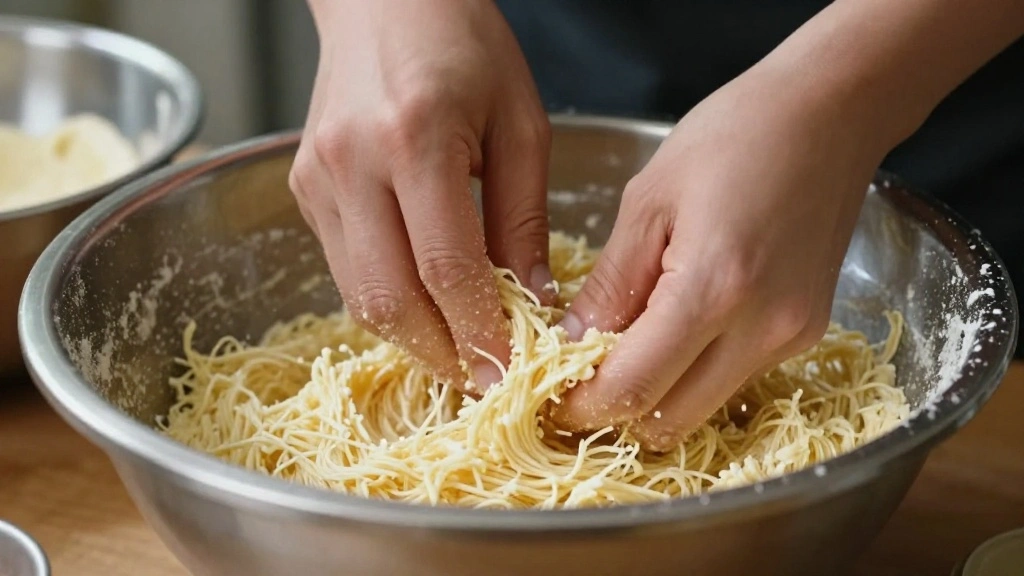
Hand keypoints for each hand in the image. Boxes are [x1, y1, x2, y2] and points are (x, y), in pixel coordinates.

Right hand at [290, 0, 551, 388]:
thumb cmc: (464, 46)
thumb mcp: (521, 125)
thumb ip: (525, 219)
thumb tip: (534, 302)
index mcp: (414, 138)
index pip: (445, 270)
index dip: (479, 334)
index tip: (509, 374)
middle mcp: (351, 163)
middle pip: (388, 299)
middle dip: (441, 354)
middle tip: (483, 379)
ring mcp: (317, 179)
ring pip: (358, 296)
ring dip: (412, 337)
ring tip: (460, 351)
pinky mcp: (304, 189)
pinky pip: (345, 269)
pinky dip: (388, 300)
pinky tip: (426, 304)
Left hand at [551, 64, 888, 449]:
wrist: (831, 114)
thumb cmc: (733, 136)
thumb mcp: (647, 200)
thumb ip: (609, 283)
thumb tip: (569, 346)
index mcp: (713, 288)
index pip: (633, 388)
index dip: (581, 407)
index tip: (549, 399)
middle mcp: (762, 329)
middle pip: (669, 422)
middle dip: (613, 414)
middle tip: (576, 383)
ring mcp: (791, 338)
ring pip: (702, 409)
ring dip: (654, 397)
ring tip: (622, 349)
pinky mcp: (808, 335)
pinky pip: (733, 379)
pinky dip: (692, 373)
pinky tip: (673, 328)